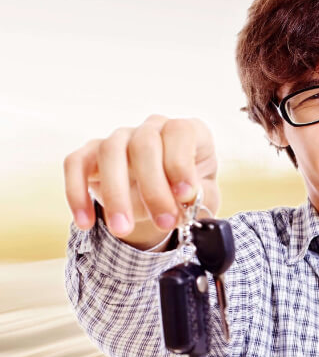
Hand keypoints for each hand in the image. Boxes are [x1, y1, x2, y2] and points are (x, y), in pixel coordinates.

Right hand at [64, 116, 220, 243]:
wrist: (164, 199)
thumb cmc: (187, 193)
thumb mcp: (204, 197)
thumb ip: (200, 198)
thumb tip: (187, 202)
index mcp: (186, 132)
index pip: (180, 132)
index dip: (181, 163)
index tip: (185, 195)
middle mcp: (152, 128)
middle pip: (144, 144)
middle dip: (154, 188)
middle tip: (163, 222)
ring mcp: (119, 137)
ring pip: (110, 152)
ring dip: (116, 194)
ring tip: (123, 229)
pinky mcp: (91, 152)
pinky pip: (76, 163)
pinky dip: (77, 193)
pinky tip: (85, 222)